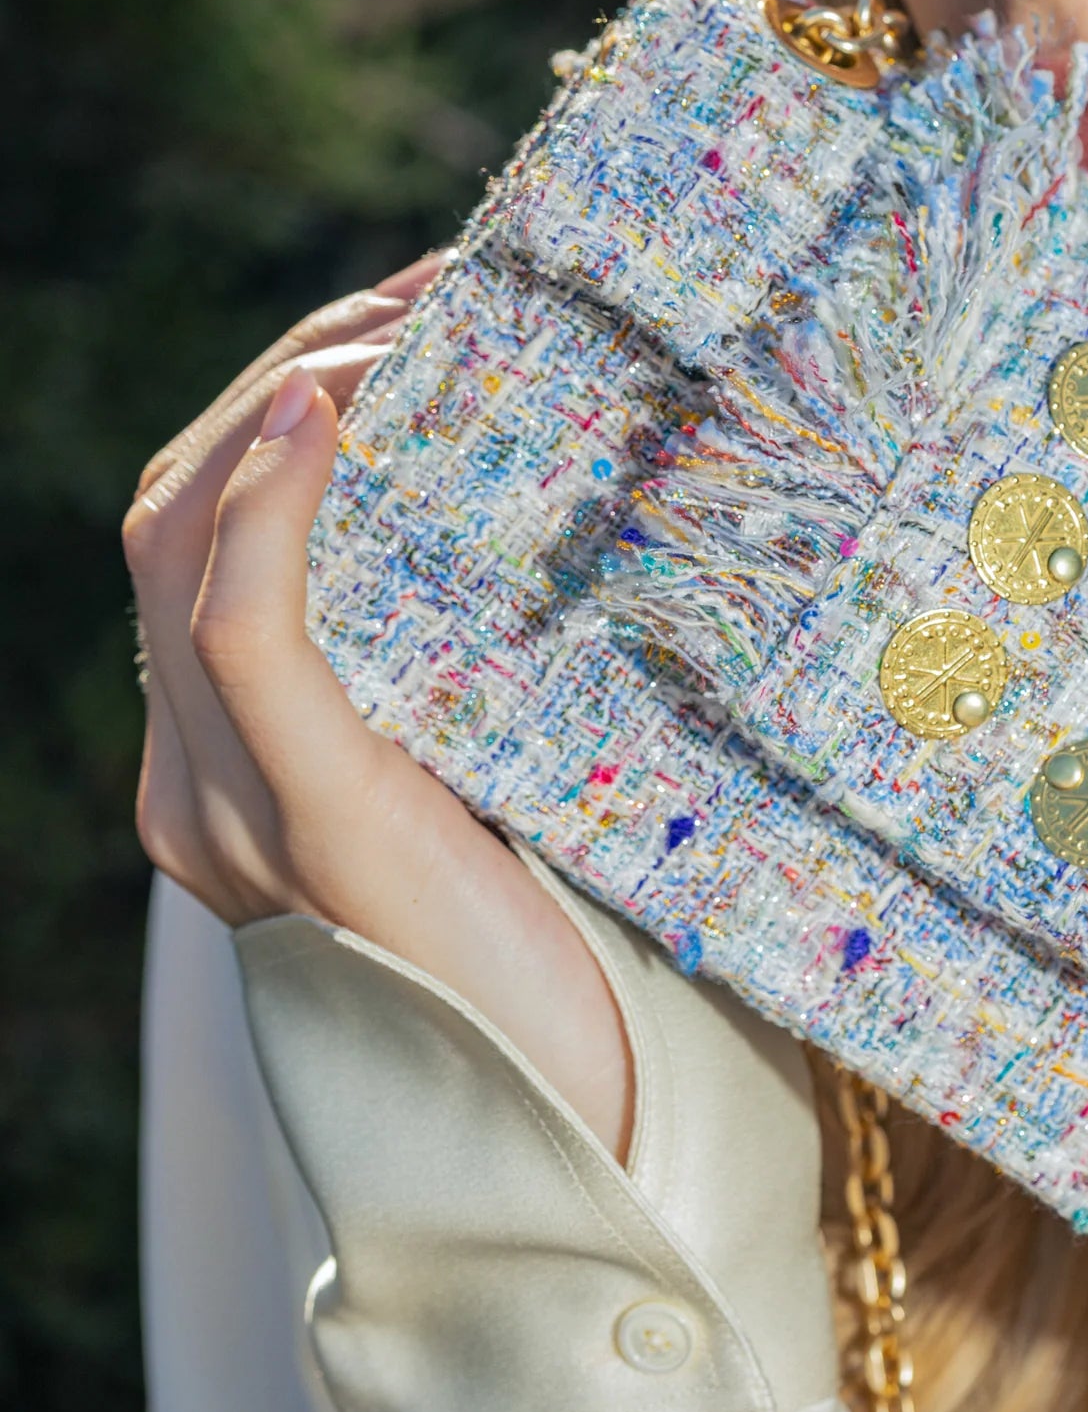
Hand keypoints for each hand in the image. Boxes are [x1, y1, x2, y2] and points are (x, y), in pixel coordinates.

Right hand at [123, 264, 633, 1157]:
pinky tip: (319, 422)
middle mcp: (202, 787)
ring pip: (184, 544)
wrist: (586, 1124)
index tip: (418, 311)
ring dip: (291, 401)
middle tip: (435, 286)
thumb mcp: (496, 780)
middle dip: (296, 373)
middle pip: (177, 515)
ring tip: (406, 322)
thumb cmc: (566, 955)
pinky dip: (265, 512)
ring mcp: (236, 808)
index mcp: (236, 773)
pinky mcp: (308, 823)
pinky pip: (239, 635)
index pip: (203, 538)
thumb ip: (463, 680)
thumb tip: (535, 522)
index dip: (287, 405)